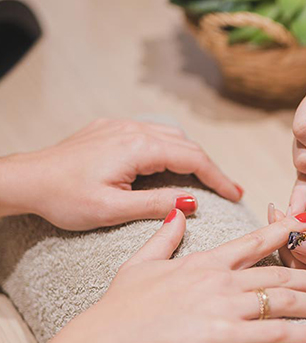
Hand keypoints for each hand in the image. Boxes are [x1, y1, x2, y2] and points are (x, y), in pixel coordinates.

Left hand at [5, 119, 242, 229]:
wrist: (25, 181)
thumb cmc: (64, 198)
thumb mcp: (112, 209)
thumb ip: (156, 204)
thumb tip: (193, 202)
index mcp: (138, 148)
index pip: (193, 159)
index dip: (219, 178)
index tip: (236, 195)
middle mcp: (133, 130)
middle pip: (187, 145)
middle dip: (212, 168)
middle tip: (231, 190)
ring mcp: (121, 127)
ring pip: (171, 136)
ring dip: (193, 156)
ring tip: (209, 178)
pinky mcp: (110, 129)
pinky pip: (151, 133)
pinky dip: (172, 148)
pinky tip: (173, 162)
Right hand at [78, 210, 305, 342]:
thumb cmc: (120, 310)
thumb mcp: (140, 264)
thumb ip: (164, 237)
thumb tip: (176, 211)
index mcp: (205, 263)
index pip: (253, 242)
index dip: (283, 232)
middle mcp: (222, 280)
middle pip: (278, 273)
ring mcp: (227, 306)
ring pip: (284, 299)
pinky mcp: (228, 336)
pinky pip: (277, 333)